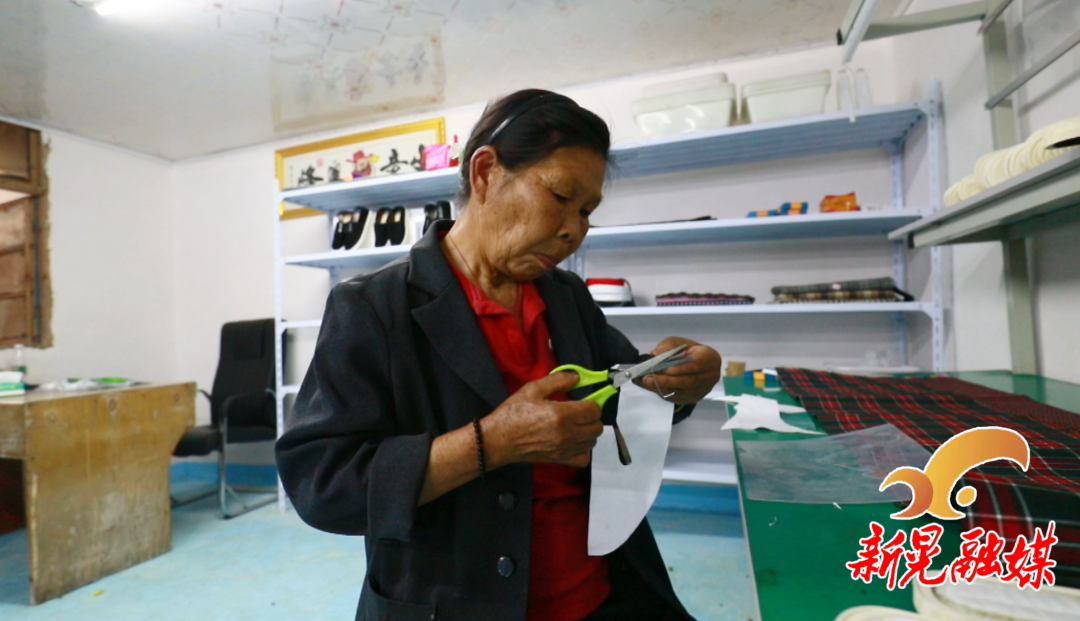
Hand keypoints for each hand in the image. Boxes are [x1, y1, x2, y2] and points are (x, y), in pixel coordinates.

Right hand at [483, 371, 602, 468]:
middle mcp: (567, 433)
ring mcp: (564, 449)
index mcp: (562, 414)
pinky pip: (584, 458)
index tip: (583, 401)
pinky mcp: (560, 459)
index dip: (591, 403)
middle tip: (580, 412)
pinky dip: (583, 450)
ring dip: (588, 432)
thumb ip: (558, 380)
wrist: (499, 439)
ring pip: (592, 441)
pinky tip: (574, 442)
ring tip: (575, 426)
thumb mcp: (533, 389)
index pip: (594, 410)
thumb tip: (577, 377)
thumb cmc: (513, 413)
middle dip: (591, 417)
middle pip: (597, 427)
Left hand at [636, 337, 720, 404]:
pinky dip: (662, 393)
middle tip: (645, 378)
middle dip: (664, 380)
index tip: (658, 367)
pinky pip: (677, 398)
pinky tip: (649, 387)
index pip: (693, 365)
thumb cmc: (688, 351)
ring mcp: (703, 390)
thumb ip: (668, 347)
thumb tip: (655, 355)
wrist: (698, 363)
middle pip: (686, 382)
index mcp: (710, 358)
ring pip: (680, 392)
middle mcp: (710, 377)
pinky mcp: (694, 399)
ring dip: (660, 388)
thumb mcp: (678, 342)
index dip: (676, 368)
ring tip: (643, 382)